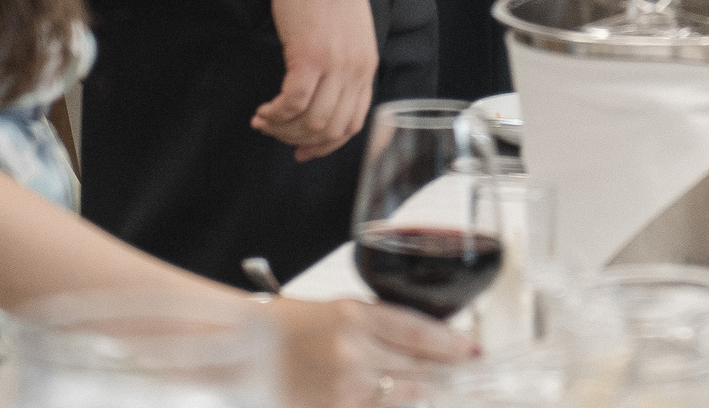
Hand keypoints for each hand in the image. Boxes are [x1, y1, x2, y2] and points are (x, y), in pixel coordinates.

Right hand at [254, 0, 377, 160]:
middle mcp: (355, 71)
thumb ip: (342, 66)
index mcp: (366, 68)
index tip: (302, 151)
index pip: (353, 124)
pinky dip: (276, 114)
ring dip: (283, 129)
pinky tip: (263, 111)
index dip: (326, 146)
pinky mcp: (310, 57)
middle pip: (330, 129)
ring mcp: (335, 66)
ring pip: (312, 122)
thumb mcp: (348, 36)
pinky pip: (294, 103)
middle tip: (275, 132)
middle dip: (298, 140)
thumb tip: (321, 97)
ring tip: (264, 121)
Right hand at [268, 296, 471, 407]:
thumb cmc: (283, 325)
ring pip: (401, 395)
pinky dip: (393, 406)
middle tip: (472, 374)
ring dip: (426, 392)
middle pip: (417, 366)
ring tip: (445, 388)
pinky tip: (407, 401)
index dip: (450, 343)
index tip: (471, 349)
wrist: (237, 351)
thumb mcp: (336, 309)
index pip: (418, 330)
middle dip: (447, 372)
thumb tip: (420, 339)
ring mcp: (341, 387)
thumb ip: (377, 323)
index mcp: (353, 316)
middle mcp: (351, 352)